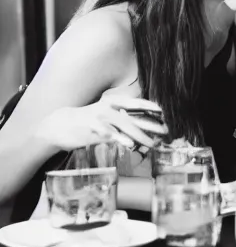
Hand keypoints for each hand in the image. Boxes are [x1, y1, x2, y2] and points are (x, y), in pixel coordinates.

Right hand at [34, 96, 166, 152]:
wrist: (59, 125)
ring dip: (139, 136)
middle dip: (151, 126)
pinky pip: (108, 134)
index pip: (136, 103)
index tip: (164, 114)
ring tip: (152, 144)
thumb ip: (122, 119)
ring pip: (124, 126)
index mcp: (113, 103)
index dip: (150, 107)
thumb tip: (143, 127)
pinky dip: (118, 138)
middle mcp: (108, 108)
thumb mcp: (106, 115)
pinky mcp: (91, 129)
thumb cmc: (88, 121)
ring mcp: (100, 118)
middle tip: (165, 132)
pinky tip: (128, 144)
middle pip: (134, 117)